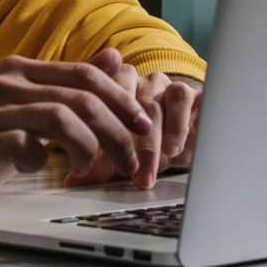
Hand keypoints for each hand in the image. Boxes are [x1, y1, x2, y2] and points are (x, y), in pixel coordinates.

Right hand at [0, 50, 154, 223]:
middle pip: (81, 97)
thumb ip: (66, 87)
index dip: (122, 100)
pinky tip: (36, 169)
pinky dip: (40, 161)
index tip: (142, 127)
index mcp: (21, 72)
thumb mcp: (25, 111)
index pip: (86, 76)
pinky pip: (22, 146)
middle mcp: (5, 84)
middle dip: (116, 131)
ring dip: (87, 148)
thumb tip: (115, 59)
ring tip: (87, 170)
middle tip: (130, 160)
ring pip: (59, 117)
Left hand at [62, 60, 201, 190]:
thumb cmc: (151, 148)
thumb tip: (72, 182)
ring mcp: (165, 85)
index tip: (93, 167)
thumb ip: (100, 167)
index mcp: (115, 90)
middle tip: (128, 175)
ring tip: (147, 171)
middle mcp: (140, 83)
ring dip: (150, 140)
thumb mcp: (123, 159)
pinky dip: (176, 125)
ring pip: (152, 104)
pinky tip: (172, 148)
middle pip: (127, 105)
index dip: (97, 133)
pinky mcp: (192, 91)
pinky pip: (182, 97)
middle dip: (126, 144)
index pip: (101, 100)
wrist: (194, 143)